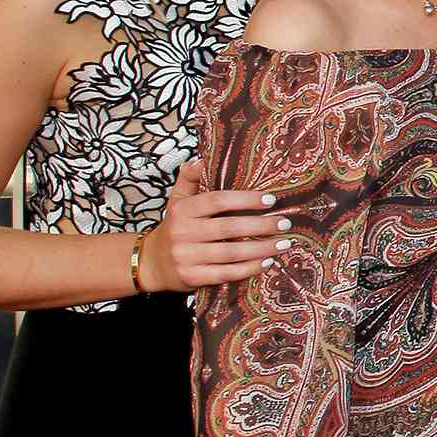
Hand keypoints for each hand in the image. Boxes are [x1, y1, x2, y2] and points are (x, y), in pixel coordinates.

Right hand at [144, 160, 291, 291]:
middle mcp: (183, 233)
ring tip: (284, 244)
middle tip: (285, 223)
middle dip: (260, 225)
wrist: (152, 263)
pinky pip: (226, 273)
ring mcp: (187, 257)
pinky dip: (249, 269)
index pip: (217, 200)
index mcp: (182, 210)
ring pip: (231, 253)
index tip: (271, 200)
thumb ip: (189, 179)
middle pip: (228, 228)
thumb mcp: (177, 201)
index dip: (245, 199)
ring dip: (261, 249)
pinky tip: (267, 262)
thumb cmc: (175, 228)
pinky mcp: (192, 277)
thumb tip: (202, 159)